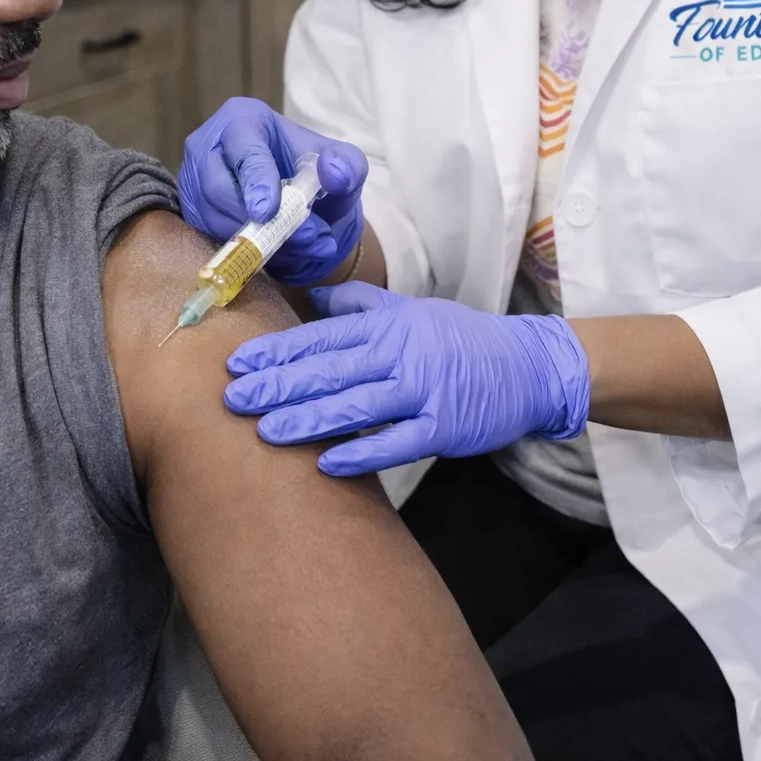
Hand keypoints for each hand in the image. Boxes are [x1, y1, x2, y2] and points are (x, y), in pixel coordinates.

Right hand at [177, 97, 367, 286]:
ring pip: (213, 217)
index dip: (255, 181)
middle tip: (303, 236)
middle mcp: (207, 146)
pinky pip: (210, 236)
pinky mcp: (192, 211)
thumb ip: (347, 165)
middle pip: (217, 187)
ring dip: (259, 240)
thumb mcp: (343, 165)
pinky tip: (281, 251)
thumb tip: (333, 171)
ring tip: (305, 245)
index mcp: (241, 119)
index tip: (267, 212)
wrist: (298, 200)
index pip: (243, 148)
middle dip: (259, 220)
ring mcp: (193, 180)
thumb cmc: (314, 173)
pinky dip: (247, 250)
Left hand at [223, 281, 590, 475]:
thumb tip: (315, 296)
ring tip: (264, 430)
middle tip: (233, 398)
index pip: (321, 336)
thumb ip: (362, 307)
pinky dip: (359, 453)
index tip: (236, 363)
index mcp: (388, 326)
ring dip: (306, 419)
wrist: (527, 366)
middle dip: (278, 384)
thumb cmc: (460, 339)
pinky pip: (395, 442)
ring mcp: (423, 391)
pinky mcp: (444, 426)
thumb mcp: (411, 312)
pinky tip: (324, 463)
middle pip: (329, 369)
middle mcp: (400, 354)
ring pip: (355, 406)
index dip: (277, 351)